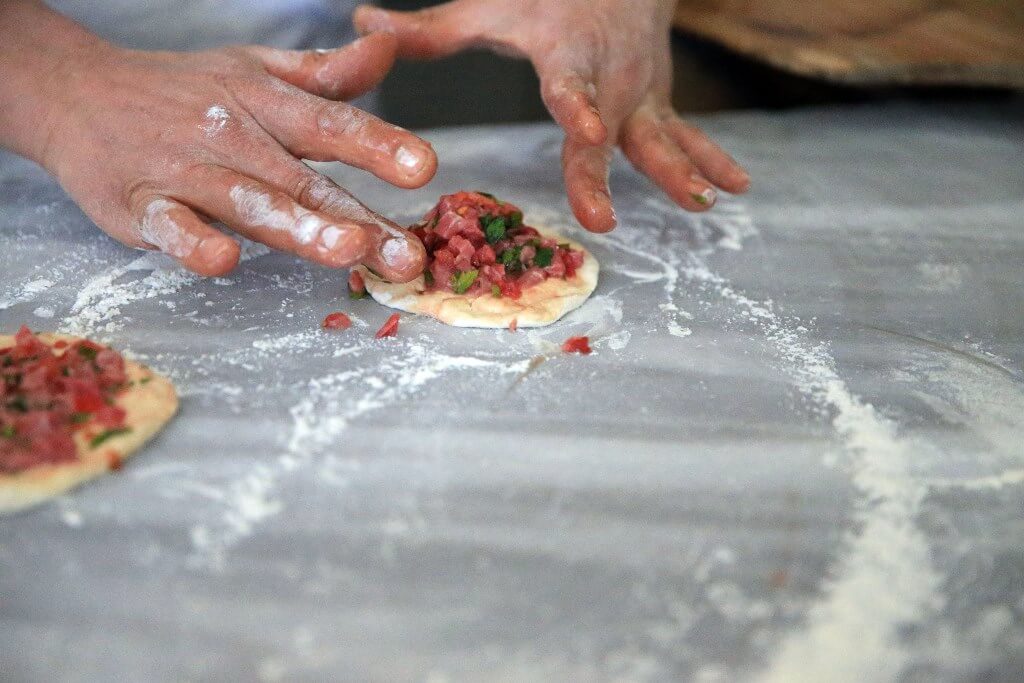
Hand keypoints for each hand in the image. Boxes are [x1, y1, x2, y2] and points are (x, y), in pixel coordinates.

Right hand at [3, 4, 432, 279]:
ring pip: (249, 204)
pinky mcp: (140, 206)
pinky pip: (169, 226)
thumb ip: (326, 75)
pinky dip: (192, 241)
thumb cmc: (182, 89)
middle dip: (358, 218)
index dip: (379, 145)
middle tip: (407, 254)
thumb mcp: (255, 70)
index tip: (425, 168)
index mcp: (265, 105)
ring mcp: (186, 172)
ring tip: (346, 251)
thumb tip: (389, 49)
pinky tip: (223, 259)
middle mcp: (233, 137)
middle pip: (303, 182)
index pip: (331, 124)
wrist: (76, 93)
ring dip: (298, 228)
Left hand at [354, 0, 750, 232]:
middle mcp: (610, 78)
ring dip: (683, 169)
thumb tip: (359, 26)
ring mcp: (642, 95)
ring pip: (662, 136)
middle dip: (610, 172)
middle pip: (611, 130)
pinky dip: (712, 159)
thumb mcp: (486, 8)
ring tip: (706, 201)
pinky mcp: (660, 107)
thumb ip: (427, 30)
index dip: (580, 106)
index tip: (588, 129)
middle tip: (606, 219)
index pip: (571, 85)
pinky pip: (689, 136)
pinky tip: (737, 188)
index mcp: (566, 54)